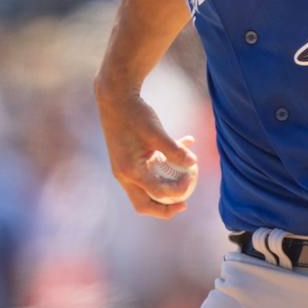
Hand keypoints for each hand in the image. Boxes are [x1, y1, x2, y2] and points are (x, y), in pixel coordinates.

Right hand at [96, 82, 198, 220]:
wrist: (115, 98)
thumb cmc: (135, 114)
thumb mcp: (156, 132)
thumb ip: (174, 149)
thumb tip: (193, 163)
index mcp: (130, 171)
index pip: (157, 193)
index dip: (178, 191)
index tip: (192, 177)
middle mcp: (124, 175)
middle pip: (144, 204)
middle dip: (165, 209)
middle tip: (184, 205)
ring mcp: (125, 169)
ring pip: (146, 191)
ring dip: (166, 189)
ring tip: (186, 181)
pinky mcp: (129, 161)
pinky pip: (148, 172)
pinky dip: (164, 168)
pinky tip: (186, 141)